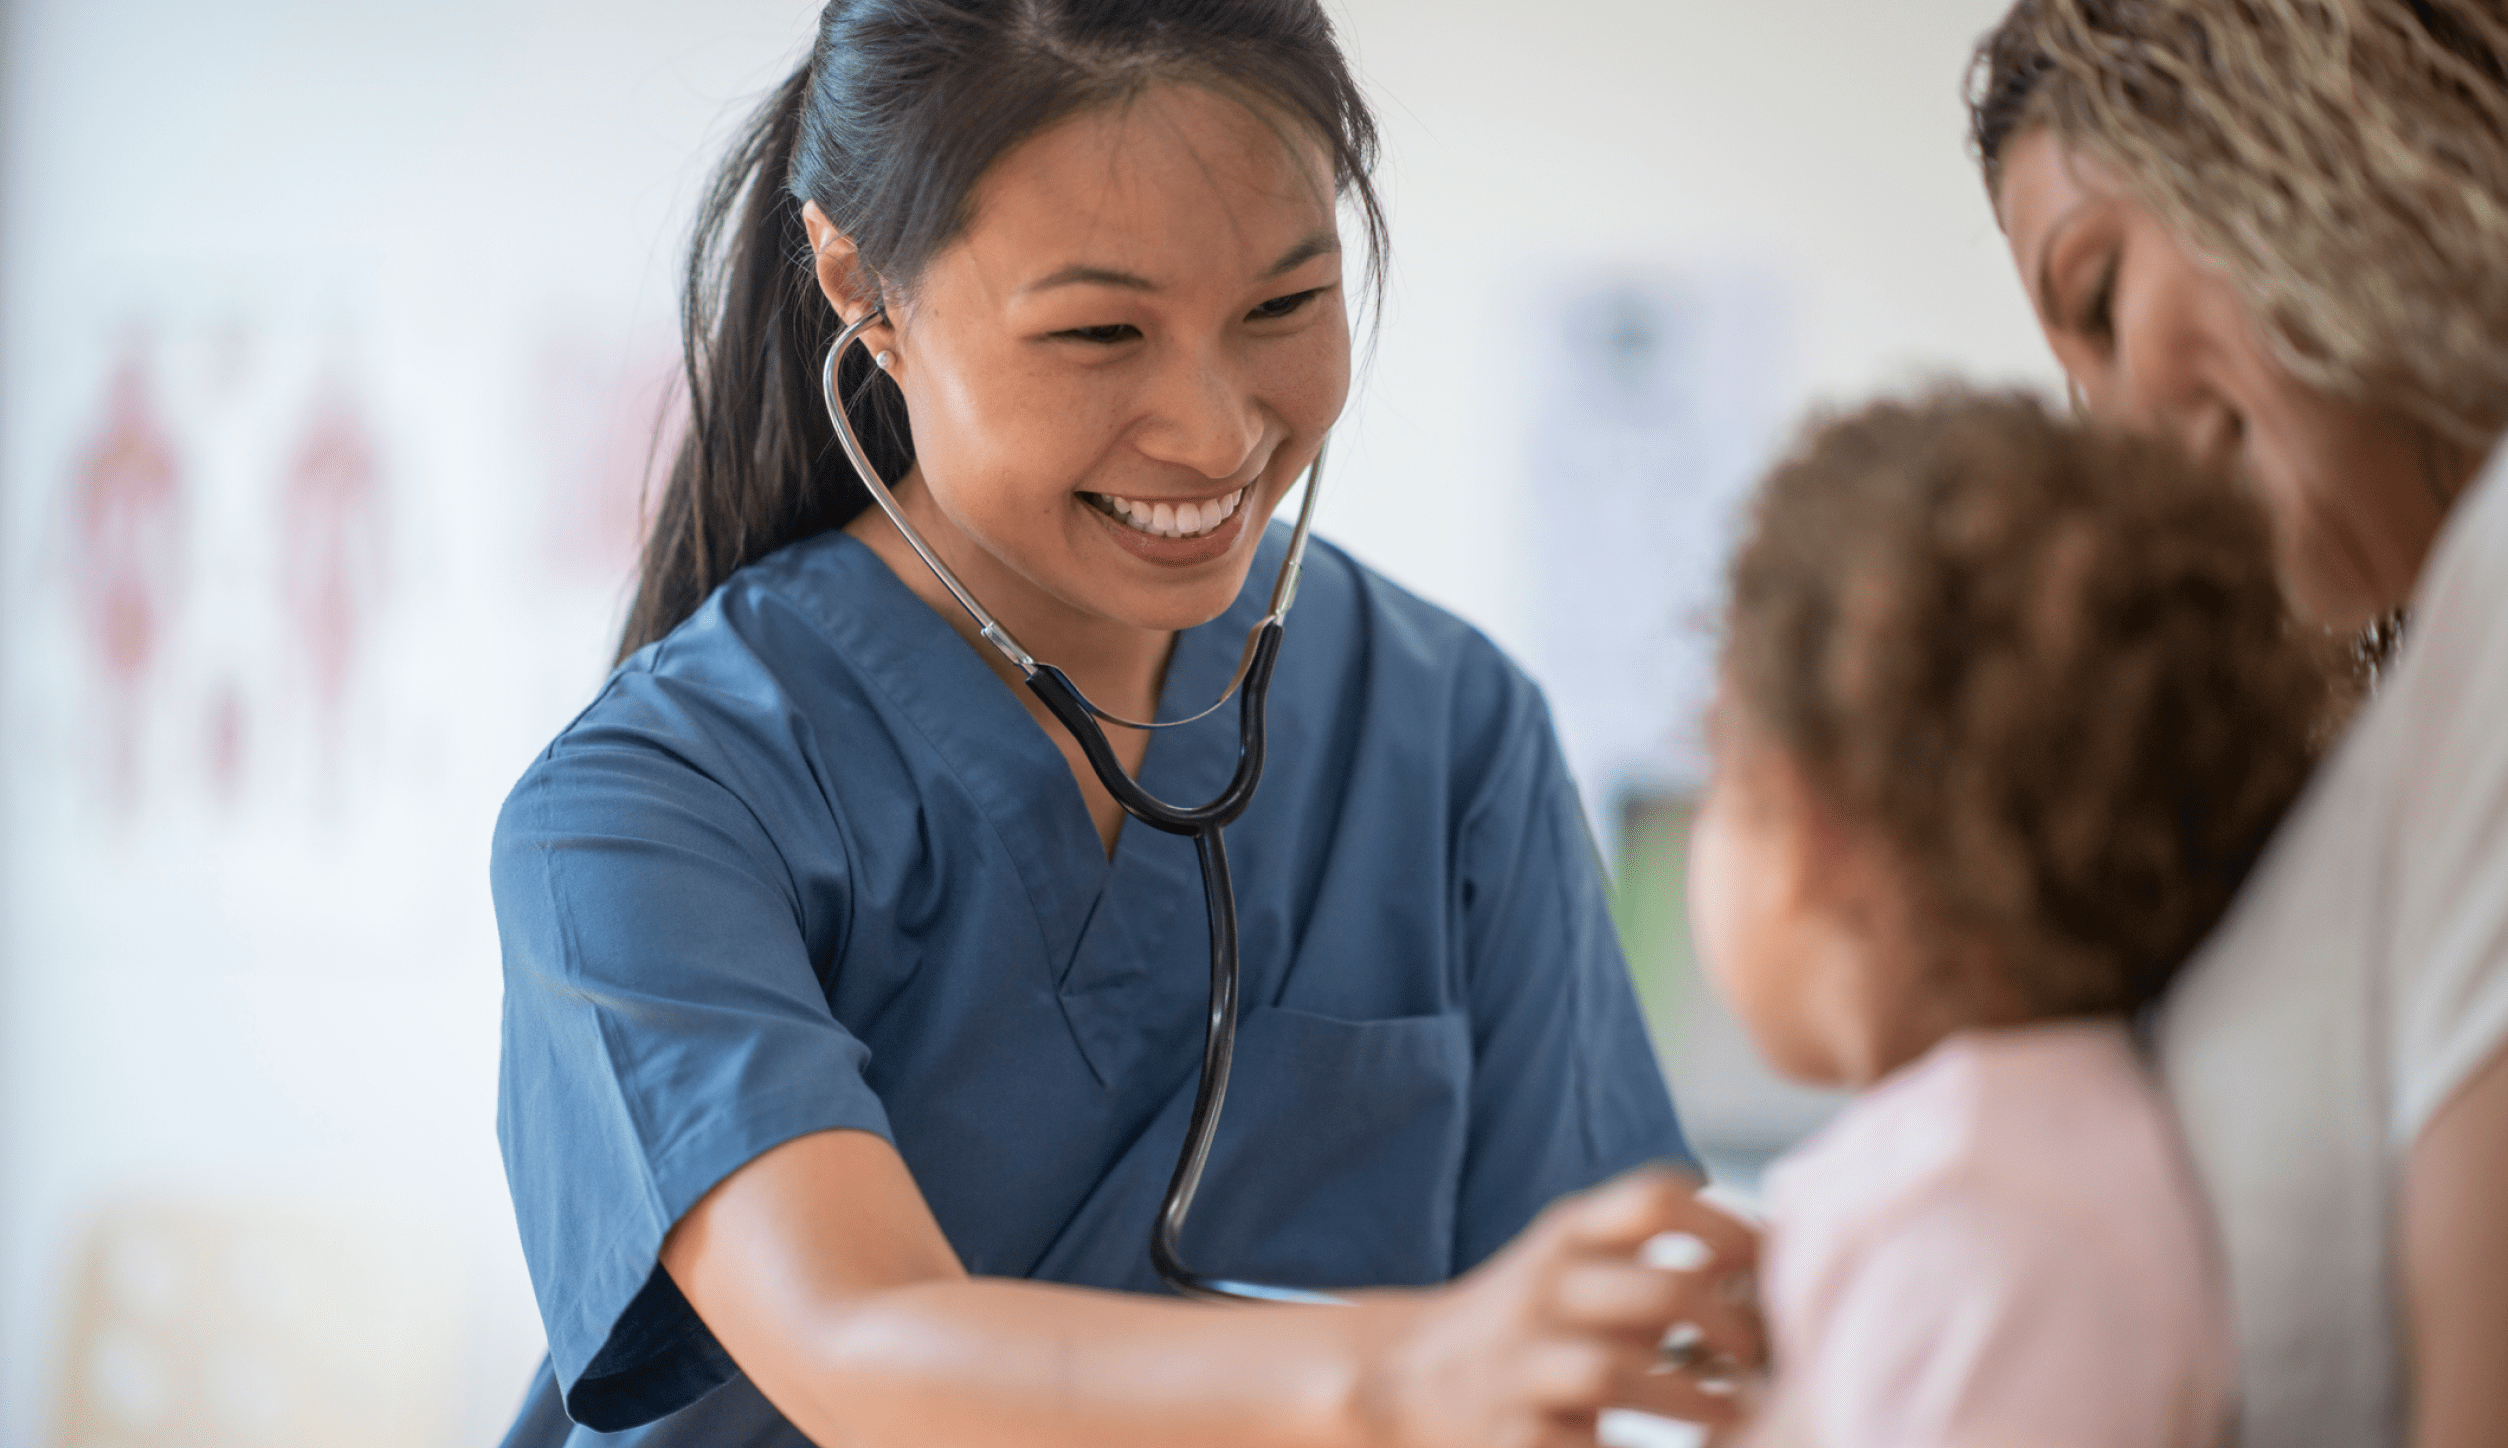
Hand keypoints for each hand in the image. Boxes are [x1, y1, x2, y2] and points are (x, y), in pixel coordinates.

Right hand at [1353, 1167, 1764, 1447]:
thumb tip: (1772, 1272)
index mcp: (1567, 1236)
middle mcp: (1543, 1291)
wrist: (1405, 1375)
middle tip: (1761, 1356)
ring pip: (1611, 1373)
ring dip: (1692, 1399)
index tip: (1768, 1267)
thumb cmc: (1527, 1318)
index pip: (1656, 1199)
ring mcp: (1520, 1366)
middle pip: (1654, 1292)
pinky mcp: (1509, 1437)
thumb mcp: (1572, 1260)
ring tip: (1737, 1413)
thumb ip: (1648, 1256)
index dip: (1728, 1226)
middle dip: (1728, 1325)